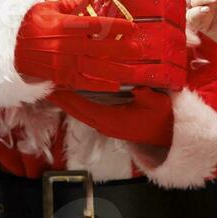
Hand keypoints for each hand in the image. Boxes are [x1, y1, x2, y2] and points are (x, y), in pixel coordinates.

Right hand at [15, 0, 173, 90]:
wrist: (7, 46)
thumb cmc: (29, 23)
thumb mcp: (51, 7)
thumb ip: (76, 2)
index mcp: (65, 25)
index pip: (97, 25)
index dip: (116, 26)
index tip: (132, 27)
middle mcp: (67, 44)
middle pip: (101, 48)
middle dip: (122, 50)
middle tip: (140, 50)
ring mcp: (63, 63)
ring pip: (96, 68)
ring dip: (117, 70)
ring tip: (134, 71)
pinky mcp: (59, 77)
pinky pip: (83, 82)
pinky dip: (100, 85)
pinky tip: (115, 85)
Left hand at [47, 86, 174, 147]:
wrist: (170, 136)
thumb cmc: (163, 119)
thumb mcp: (157, 104)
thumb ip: (146, 95)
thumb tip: (137, 87)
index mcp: (112, 120)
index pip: (82, 106)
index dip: (66, 96)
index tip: (53, 83)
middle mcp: (105, 124)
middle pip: (76, 110)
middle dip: (61, 97)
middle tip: (46, 80)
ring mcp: (106, 125)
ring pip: (80, 111)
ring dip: (67, 99)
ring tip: (55, 84)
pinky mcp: (109, 123)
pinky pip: (88, 111)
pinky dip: (77, 101)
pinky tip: (73, 91)